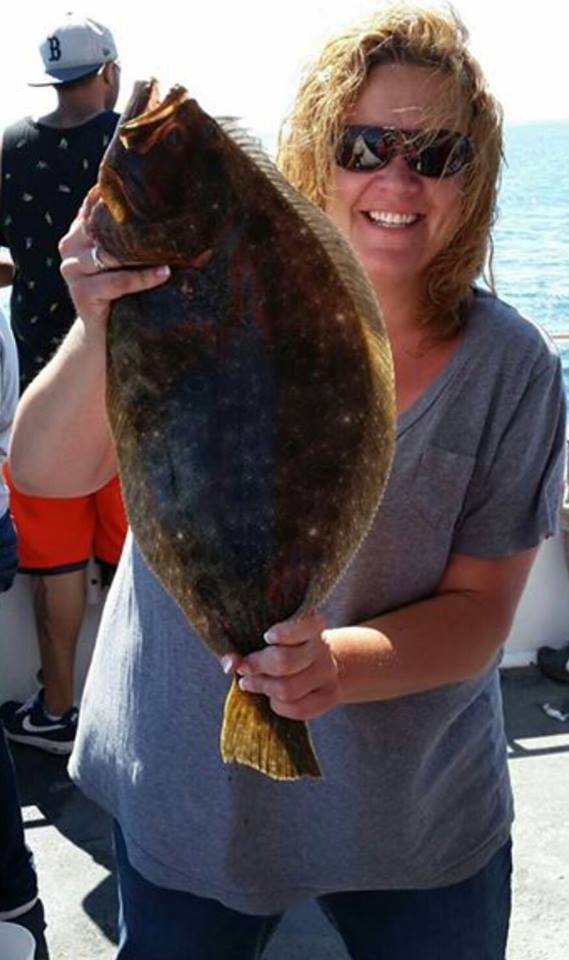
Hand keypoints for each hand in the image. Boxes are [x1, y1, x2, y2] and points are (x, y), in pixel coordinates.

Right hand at [59, 196, 169, 329]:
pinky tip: (164, 274)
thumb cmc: (125, 293)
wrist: (103, 337)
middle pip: (104, 226)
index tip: (158, 191)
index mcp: (80, 231)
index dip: (124, 197)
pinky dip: (142, 278)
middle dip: (139, 224)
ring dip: (143, 251)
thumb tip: (186, 215)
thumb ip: (136, 236)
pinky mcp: (81, 294)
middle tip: (172, 218)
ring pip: (110, 252)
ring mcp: (72, 270)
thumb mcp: (128, 259)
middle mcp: (71, 246)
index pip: (98, 203)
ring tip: (172, 250)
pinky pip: (117, 281)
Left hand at [221, 611, 340, 720]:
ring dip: (263, 688)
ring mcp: (329, 672)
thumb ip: (243, 647)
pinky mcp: (329, 696)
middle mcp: (323, 647)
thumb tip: (230, 665)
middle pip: (285, 661)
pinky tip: (271, 697)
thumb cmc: (283, 646)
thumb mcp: (267, 638)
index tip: (267, 637)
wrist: (319, 661)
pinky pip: (299, 709)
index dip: (283, 633)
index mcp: (311, 624)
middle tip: (244, 669)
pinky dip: (278, 706)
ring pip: (289, 689)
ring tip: (252, 683)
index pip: (302, 626)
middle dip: (257, 667)